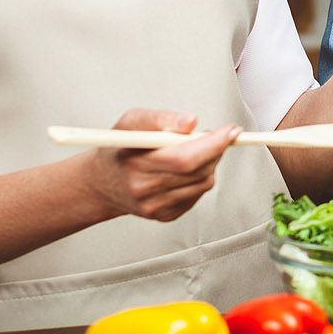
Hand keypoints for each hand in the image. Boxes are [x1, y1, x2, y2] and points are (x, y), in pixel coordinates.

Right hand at [85, 109, 236, 221]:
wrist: (101, 183)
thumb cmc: (119, 148)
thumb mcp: (132, 121)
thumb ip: (161, 118)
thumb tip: (191, 122)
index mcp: (135, 164)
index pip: (184, 158)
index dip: (213, 144)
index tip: (230, 130)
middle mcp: (144, 190)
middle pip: (197, 172)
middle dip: (216, 150)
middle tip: (219, 134)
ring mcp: (155, 207)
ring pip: (202, 183)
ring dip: (210, 163)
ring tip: (196, 149)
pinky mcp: (164, 216)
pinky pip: (197, 195)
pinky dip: (200, 177)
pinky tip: (186, 168)